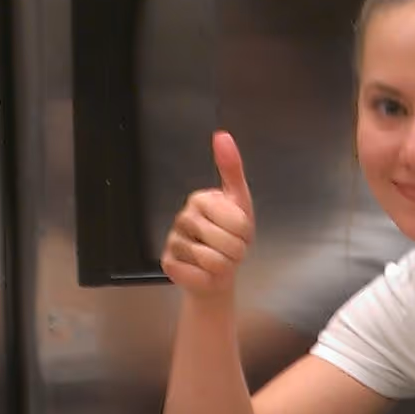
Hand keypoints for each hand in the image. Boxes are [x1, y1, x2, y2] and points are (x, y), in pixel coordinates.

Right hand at [162, 131, 255, 298]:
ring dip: (224, 267)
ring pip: (215, 261)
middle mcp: (183, 217)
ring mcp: (173, 240)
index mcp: (201, 199)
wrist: (217, 272)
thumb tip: (222, 135)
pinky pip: (201, 275)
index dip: (245, 234)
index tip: (238, 231)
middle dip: (236, 252)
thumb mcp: (239, 202)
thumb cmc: (229, 236)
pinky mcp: (168, 263)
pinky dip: (208, 279)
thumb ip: (232, 169)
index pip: (239, 222)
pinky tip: (203, 271)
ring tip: (218, 260)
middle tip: (228, 249)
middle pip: (228, 243)